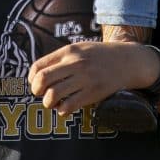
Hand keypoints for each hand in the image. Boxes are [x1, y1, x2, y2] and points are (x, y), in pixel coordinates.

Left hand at [28, 42, 159, 114]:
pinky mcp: (94, 93)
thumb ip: (60, 59)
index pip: (39, 66)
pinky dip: (62, 111)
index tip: (36, 84)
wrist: (127, 60)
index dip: (32, 79)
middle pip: (42, 80)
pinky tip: (65, 108)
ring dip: (48, 103)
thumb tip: (38, 75)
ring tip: (53, 102)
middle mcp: (75, 64)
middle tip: (41, 94)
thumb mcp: (79, 49)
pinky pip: (69, 106)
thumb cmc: (99, 56)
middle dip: (37, 91)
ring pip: (53, 95)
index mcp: (69, 52)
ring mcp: (85, 79)